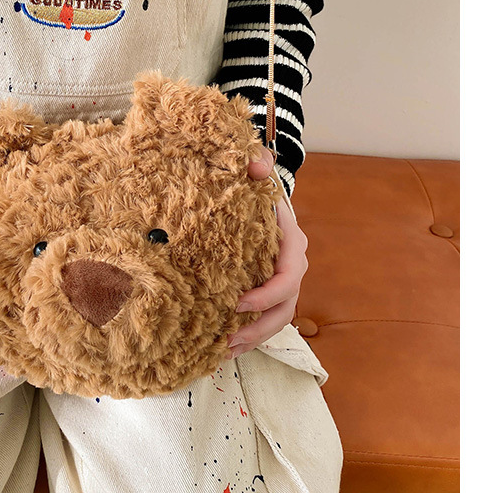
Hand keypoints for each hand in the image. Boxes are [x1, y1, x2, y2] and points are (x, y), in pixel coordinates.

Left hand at [225, 145, 308, 358]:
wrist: (260, 198)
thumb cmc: (257, 189)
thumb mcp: (256, 171)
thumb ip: (257, 164)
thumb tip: (256, 167)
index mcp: (292, 244)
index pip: (287, 276)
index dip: (266, 294)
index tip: (237, 302)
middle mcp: (292, 268)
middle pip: (284, 308)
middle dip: (258, 328)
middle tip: (228, 339)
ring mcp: (283, 284)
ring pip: (276, 321)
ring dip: (252, 339)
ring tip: (223, 351)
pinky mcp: (270, 293)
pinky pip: (265, 321)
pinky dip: (248, 337)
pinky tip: (223, 349)